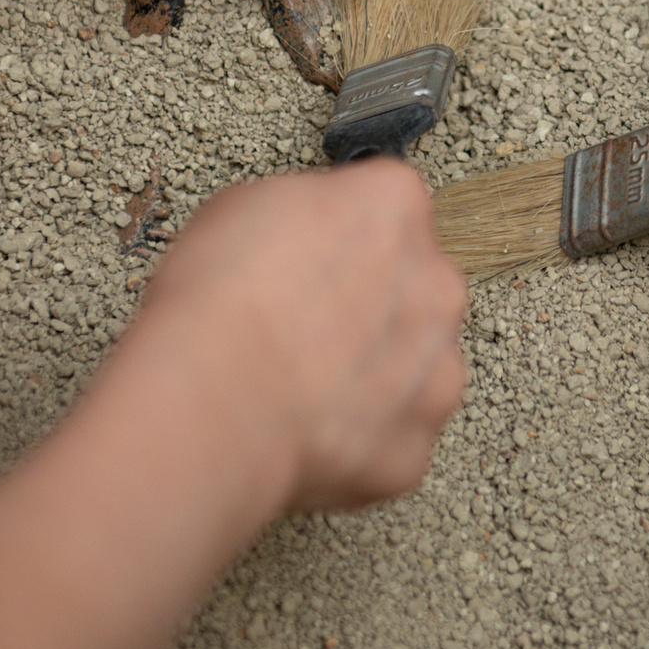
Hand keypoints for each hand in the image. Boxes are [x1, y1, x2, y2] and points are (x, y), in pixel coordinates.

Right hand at [136, 161, 468, 513]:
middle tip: (306, 325)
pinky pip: (394, 434)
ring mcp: (435, 372)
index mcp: (394, 206)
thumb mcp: (245, 203)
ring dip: (374, 373)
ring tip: (302, 385)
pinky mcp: (415, 445)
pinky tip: (306, 429)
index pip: (390, 204)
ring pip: (414, 365)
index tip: (315, 255)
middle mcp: (435, 284)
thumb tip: (310, 234)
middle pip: (416, 287)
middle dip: (372, 304)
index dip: (344, 233)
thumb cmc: (221, 300)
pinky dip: (358, 436)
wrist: (213, 400)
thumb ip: (310, 213)